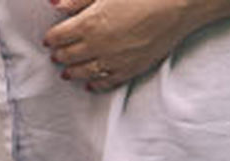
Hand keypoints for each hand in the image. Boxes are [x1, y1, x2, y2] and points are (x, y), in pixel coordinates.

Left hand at [45, 0, 196, 91]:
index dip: (52, 38)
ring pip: (84, 72)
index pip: (59, 36)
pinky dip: (95, 84)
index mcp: (89, 23)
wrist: (181, 4)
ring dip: (73, 72)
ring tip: (67, 73)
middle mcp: (98, 45)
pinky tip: (90, 84)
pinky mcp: (131, 69)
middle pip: (69, 56)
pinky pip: (107, 82)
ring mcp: (114, 60)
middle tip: (56, 55)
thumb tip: (54, 4)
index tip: (49, 39)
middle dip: (60, 55)